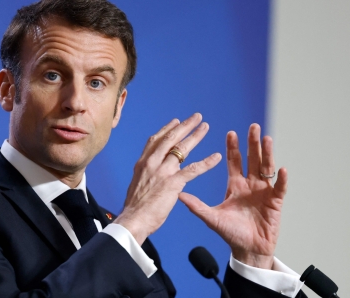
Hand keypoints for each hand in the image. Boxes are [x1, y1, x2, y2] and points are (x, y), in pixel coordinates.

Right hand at [114, 113, 220, 244]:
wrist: (133, 219)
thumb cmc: (135, 207)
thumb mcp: (137, 184)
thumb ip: (145, 174)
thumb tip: (149, 172)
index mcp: (143, 163)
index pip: (155, 140)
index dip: (167, 129)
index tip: (176, 121)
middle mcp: (152, 163)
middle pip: (170, 139)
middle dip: (184, 126)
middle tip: (196, 117)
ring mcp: (162, 172)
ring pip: (182, 149)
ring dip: (196, 136)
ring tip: (206, 127)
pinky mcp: (173, 183)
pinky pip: (193, 169)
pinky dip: (206, 163)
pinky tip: (216, 157)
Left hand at [179, 124, 286, 268]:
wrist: (247, 250)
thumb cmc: (231, 233)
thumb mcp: (211, 217)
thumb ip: (196, 205)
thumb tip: (178, 194)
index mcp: (235, 185)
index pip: (234, 162)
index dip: (233, 148)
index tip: (230, 133)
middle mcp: (250, 185)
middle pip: (252, 159)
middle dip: (252, 143)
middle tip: (253, 127)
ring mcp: (263, 192)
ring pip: (266, 168)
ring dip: (267, 153)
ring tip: (266, 139)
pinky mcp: (275, 202)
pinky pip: (279, 188)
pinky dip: (281, 179)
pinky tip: (281, 169)